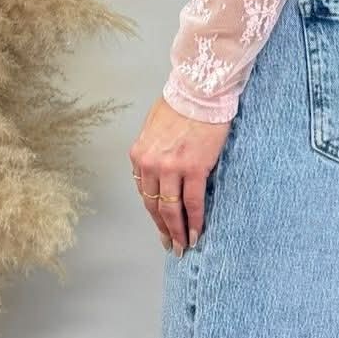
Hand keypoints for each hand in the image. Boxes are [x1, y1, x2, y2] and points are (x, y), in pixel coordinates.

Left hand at [129, 94, 230, 253]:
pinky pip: (192, 202)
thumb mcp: (154, 128)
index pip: (144, 193)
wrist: (199, 92)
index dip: (153, 213)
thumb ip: (153, 152)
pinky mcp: (194, 169)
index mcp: (139, 155)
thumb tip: (161, 171)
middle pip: (154, 206)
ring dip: (177, 231)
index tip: (160, 226)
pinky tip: (196, 233)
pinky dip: (194, 221)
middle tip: (170, 245)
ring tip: (183, 245)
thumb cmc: (180, 105)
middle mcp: (150, 164)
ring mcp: (171, 168)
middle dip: (163, 229)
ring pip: (171, 209)